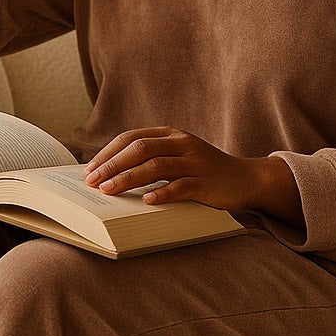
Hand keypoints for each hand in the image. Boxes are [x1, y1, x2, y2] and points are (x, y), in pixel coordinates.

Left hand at [82, 126, 261, 212]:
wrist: (245, 179)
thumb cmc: (203, 171)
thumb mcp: (177, 157)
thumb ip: (151, 159)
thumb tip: (109, 174)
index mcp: (171, 134)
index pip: (132, 138)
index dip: (108, 153)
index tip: (89, 170)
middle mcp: (182, 143)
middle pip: (140, 149)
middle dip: (113, 165)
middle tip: (93, 182)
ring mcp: (195, 162)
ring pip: (156, 166)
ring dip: (129, 179)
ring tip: (109, 191)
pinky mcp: (207, 182)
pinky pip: (181, 186)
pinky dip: (162, 193)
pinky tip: (146, 201)